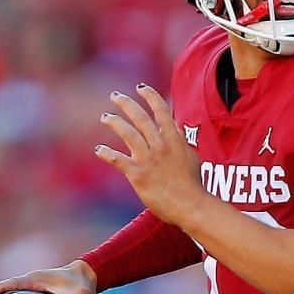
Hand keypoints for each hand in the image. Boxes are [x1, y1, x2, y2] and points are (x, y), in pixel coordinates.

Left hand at [97, 84, 207, 224]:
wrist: (191, 205)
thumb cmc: (194, 185)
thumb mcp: (191, 157)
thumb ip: (180, 142)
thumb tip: (174, 130)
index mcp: (174, 140)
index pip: (161, 111)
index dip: (150, 96)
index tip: (141, 88)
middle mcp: (160, 146)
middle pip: (140, 117)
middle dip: (126, 104)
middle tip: (116, 96)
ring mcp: (148, 159)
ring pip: (127, 133)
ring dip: (114, 122)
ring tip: (106, 117)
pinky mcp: (137, 175)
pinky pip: (117, 160)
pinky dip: (106, 154)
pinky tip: (99, 150)